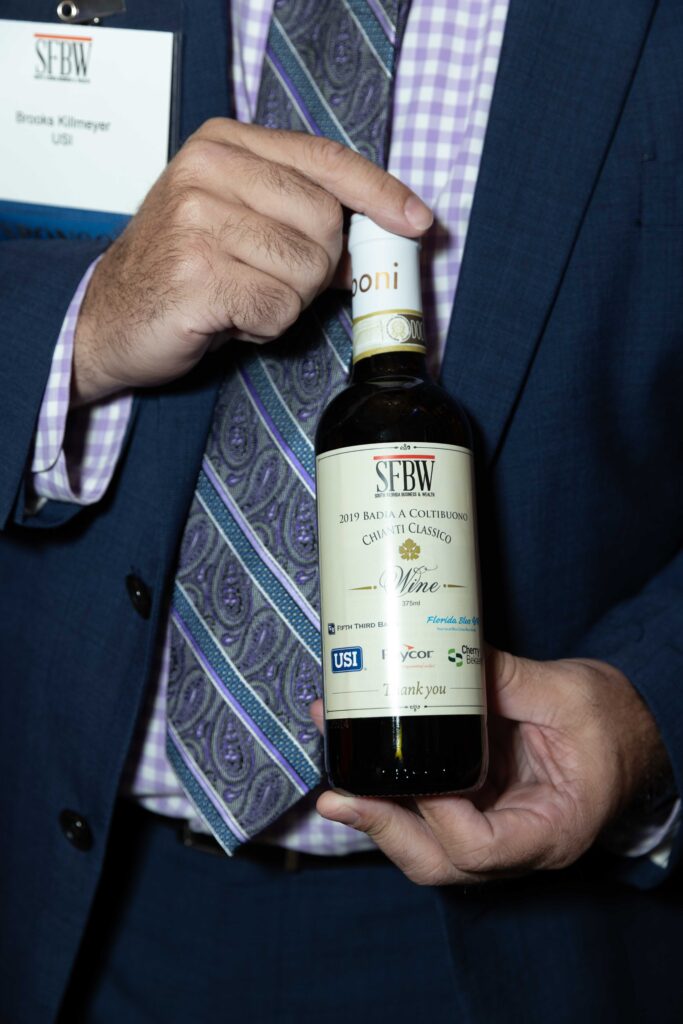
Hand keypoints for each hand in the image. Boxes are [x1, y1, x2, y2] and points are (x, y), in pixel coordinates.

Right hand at [72, 118, 431, 404]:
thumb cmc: (179, 271)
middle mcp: (208, 172)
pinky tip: (226, 318)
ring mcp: (198, 222)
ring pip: (306, 271)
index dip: (379, 193)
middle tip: (265, 278)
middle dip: (313, 268)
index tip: (416, 221)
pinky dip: (263, 327)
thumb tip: (380, 236)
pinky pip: (278, 310)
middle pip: (326, 224)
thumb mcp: (235, 221)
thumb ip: (299, 215)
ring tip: (239, 296)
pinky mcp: (197, 276)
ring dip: (285, 301)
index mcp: (222, 145)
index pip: (324, 159)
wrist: (107, 319)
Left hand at [315, 649, 669, 884]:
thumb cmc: (615, 723)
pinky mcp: (481, 808)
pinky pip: (430, 817)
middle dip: (382, 828)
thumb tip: (442, 654)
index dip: (437, 815)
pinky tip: (365, 765)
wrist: (636, 735)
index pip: (480, 847)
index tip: (410, 772)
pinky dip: (395, 796)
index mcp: (552, 828)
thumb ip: (506, 679)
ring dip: (377, 814)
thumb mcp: (568, 693)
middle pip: (439, 862)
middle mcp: (518, 844)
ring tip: (336, 775)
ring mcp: (496, 830)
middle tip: (338, 793)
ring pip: (426, 848)